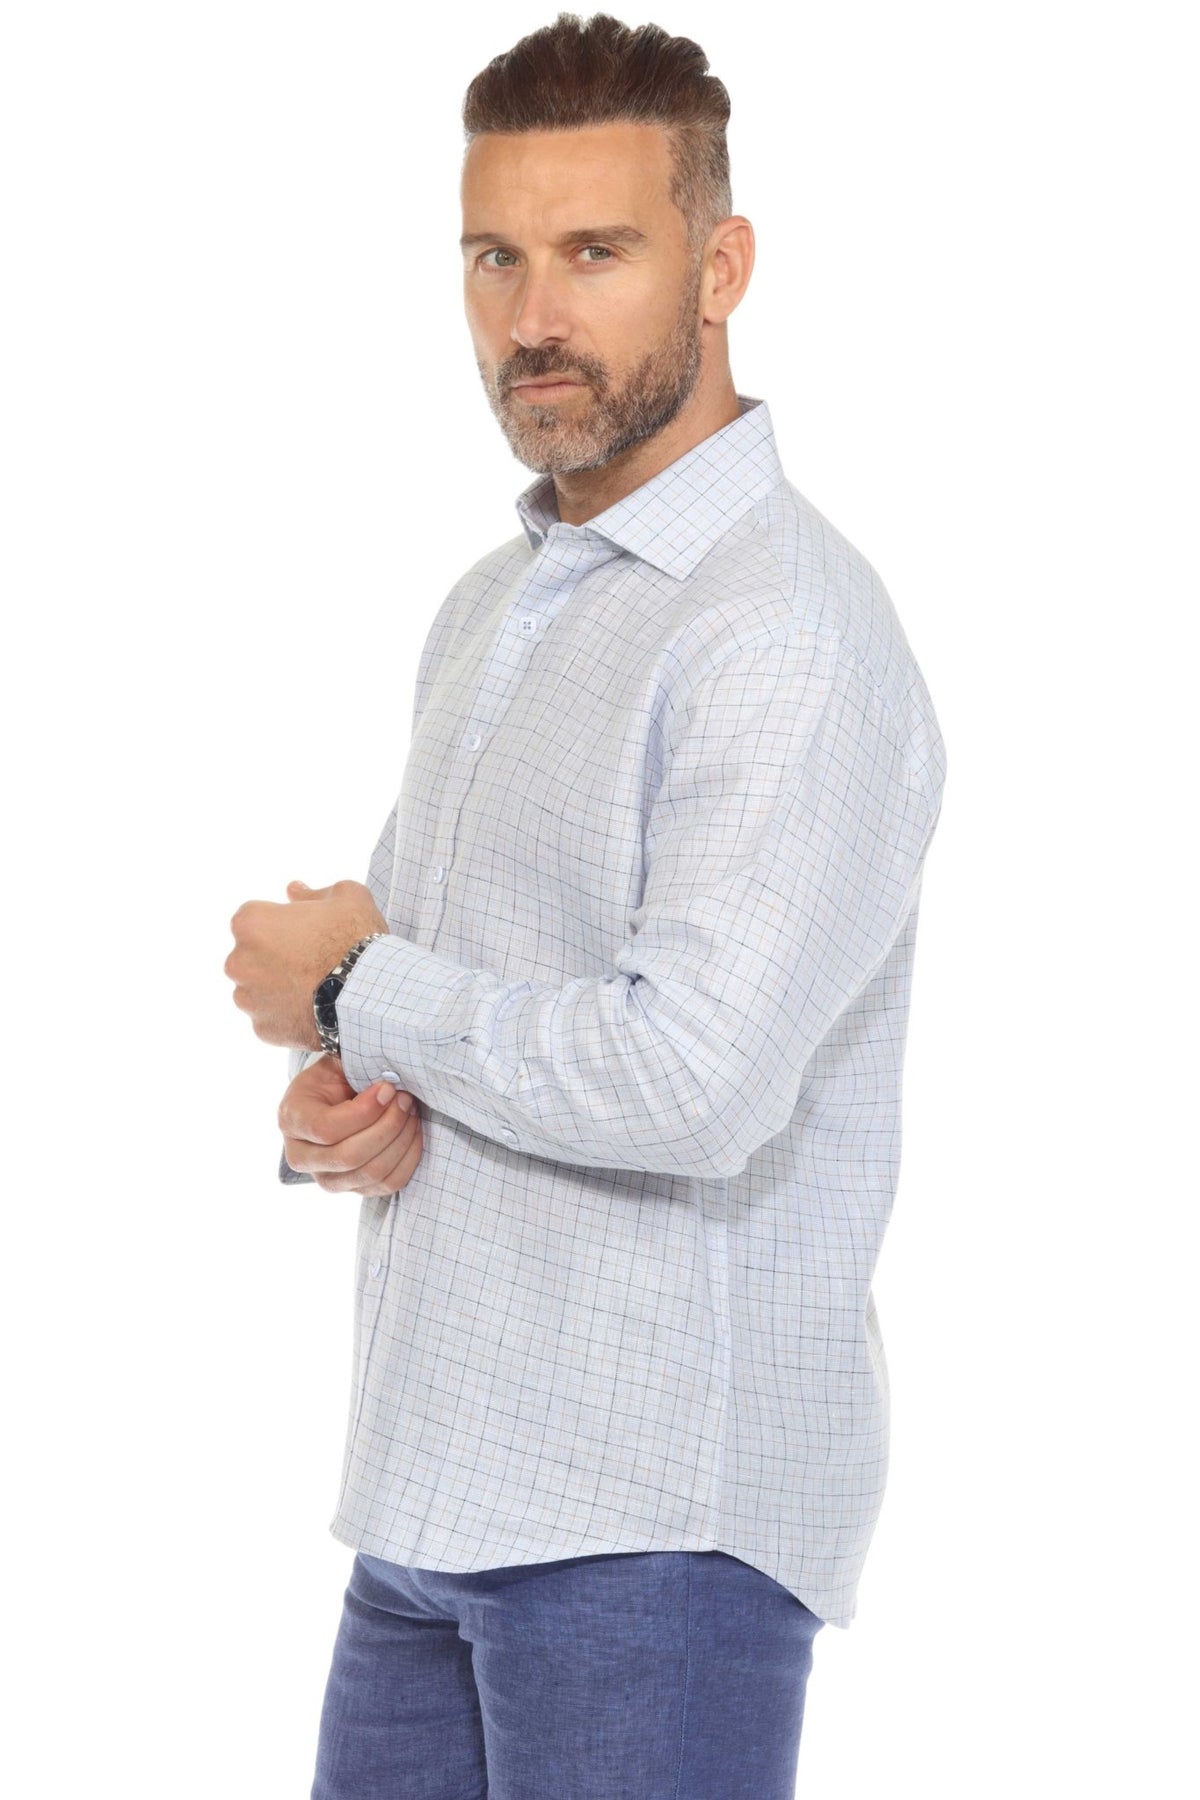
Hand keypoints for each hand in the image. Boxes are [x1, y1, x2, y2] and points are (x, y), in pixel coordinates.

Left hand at [226, 877, 388, 1049]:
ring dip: (278, 987)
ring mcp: (248, 999)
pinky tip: (315, 1008)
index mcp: (251, 923)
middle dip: (274, 957)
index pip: (254, 919)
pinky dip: (287, 1015)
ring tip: (316, 988)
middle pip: (251, 956)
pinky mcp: (263, 1029)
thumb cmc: (356, 939)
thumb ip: (312, 893)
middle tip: (312, 961)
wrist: (370, 995)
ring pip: (258, 990)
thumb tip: (294, 890)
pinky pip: (271, 1018)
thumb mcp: (346, 896)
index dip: (281, 924)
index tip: (305, 932)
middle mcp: (239, 961)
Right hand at [280, 1054, 423, 1196]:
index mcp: (292, 1120)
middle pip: (349, 1156)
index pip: (326, 1129)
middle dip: (388, 1126)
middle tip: (405, 1099)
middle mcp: (301, 1157)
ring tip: (410, 1111)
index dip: (364, 1111)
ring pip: (371, 1173)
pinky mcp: (352, 1189)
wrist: (331, 1100)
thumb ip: (351, 1067)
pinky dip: (408, 1158)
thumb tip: (388, 1081)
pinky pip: (388, 1184)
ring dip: (401, 1140)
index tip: (388, 1088)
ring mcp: (326, 1179)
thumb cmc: (334, 1078)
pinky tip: (413, 1131)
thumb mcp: (334, 1065)